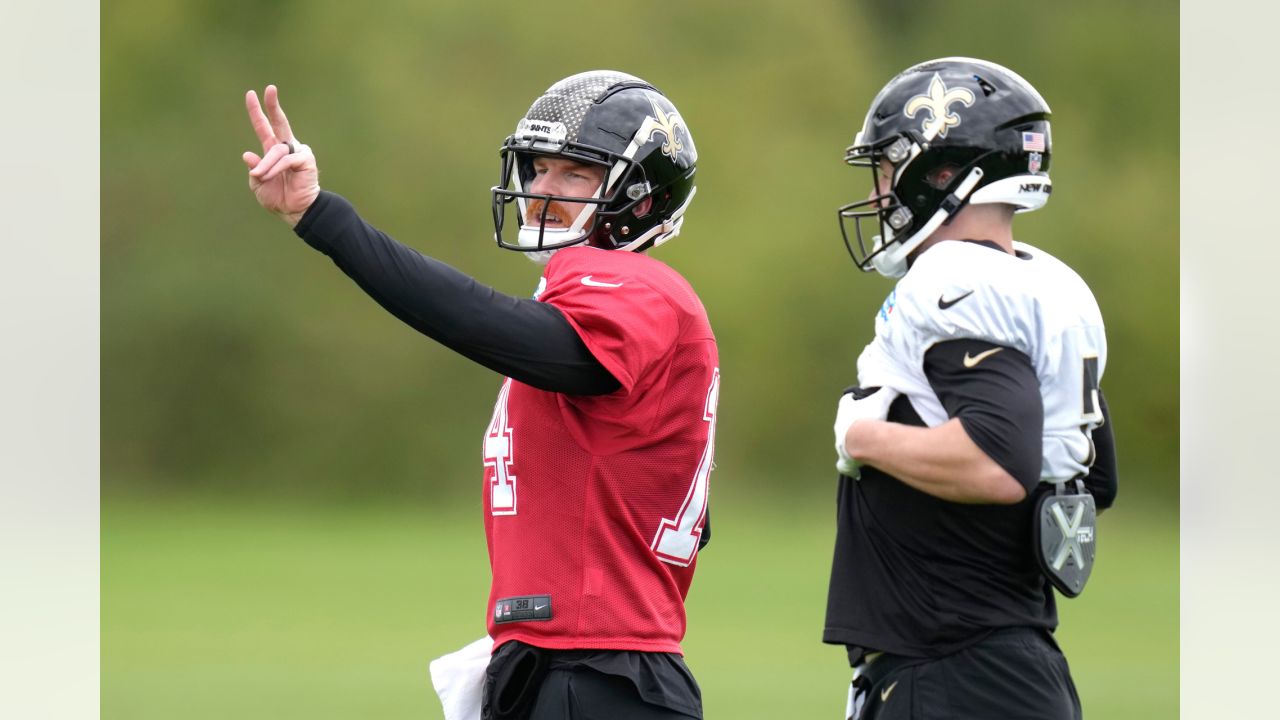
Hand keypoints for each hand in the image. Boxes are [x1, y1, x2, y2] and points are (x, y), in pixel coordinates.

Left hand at [242, 85, 319, 226]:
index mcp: (273, 150)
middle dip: (273, 106)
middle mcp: (286, 147)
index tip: (251, 94)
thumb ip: (254, 168)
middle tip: (270, 89)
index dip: (257, 111)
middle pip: (279, 122)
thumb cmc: (278, 198)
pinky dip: (275, 168)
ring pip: (275, 151)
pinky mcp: (305, 160)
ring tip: (261, 177)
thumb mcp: (258, 183)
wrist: (295, 212)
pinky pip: (285, 160)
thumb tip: (247, 155)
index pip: (264, 127)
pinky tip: (268, 175)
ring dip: (266, 165)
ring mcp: (298, 152)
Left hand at [834, 386, 898, 474]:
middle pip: (844, 422)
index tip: (859, 402)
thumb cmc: (869, 418)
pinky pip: (844, 464)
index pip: (847, 401)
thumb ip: (887, 391)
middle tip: (865, 425)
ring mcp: (840, 443)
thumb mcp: (881, 400)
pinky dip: (849, 467)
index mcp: (845, 409)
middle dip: (853, 423)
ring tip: (862, 445)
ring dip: (851, 443)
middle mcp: (839, 425)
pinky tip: (854, 470)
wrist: (862, 439)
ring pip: (843, 442)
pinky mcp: (843, 458)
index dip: (853, 401)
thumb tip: (894, 386)